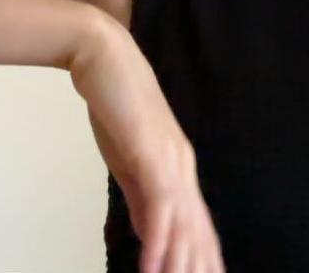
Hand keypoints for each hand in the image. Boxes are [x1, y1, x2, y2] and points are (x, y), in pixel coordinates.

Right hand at [68, 12, 224, 272]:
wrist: (104, 56)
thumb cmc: (113, 101)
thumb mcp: (126, 157)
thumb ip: (140, 193)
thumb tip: (147, 227)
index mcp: (177, 165)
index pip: (198, 222)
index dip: (204, 256)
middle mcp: (182, 164)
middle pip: (199, 231)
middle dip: (201, 267)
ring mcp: (170, 160)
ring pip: (184, 226)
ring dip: (181, 265)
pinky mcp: (152, 156)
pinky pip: (160, 209)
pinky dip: (158, 243)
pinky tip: (153, 268)